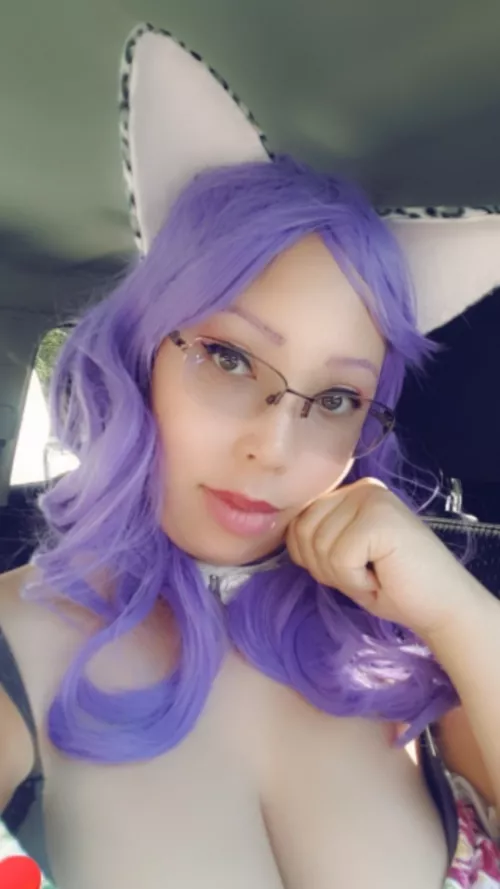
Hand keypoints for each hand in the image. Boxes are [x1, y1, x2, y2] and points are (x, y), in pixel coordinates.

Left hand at [286, 477, 480, 641]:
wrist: (443, 606)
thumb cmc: (392, 586)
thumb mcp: (341, 557)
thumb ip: (315, 538)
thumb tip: (276, 530)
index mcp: (348, 494)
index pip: (297, 523)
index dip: (312, 559)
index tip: (350, 570)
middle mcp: (360, 488)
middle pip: (303, 532)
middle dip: (325, 568)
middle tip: (364, 576)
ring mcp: (372, 499)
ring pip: (319, 547)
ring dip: (343, 577)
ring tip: (375, 576)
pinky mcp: (380, 518)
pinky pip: (339, 558)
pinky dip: (356, 581)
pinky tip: (382, 578)